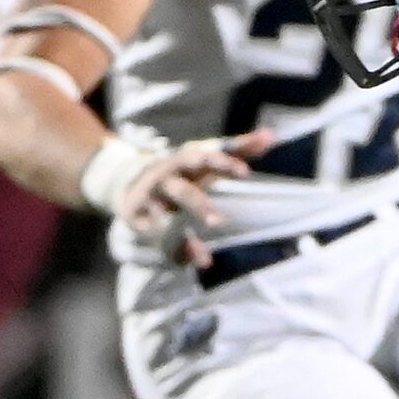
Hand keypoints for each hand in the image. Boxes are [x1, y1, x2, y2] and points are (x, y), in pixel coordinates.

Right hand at [107, 132, 265, 267]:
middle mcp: (166, 179)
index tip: (245, 173)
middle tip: (219, 223)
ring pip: (163, 222)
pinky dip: (172, 251)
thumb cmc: (182, 170)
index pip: (205, 158)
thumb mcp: (206, 158)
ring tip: (202, 258)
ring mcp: (150, 199)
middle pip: (182, 192)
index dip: (223, 163)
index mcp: (186, 161)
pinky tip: (189, 264)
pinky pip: (155, 237)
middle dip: (199, 207)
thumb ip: (238, 148)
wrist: (127, 178)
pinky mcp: (137, 217)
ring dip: (180, 240)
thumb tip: (271, 134)